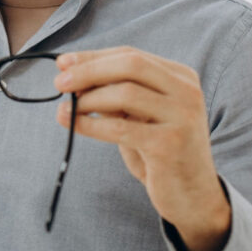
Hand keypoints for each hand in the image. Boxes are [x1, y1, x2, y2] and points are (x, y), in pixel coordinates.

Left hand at [53, 47, 230, 250]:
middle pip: (130, 65)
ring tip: (66, 108)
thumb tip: (68, 72)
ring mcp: (183, 117)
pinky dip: (90, 123)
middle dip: (89, 70)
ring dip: (88, 99)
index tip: (61, 63)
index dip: (93, 57)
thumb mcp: (137, 115)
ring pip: (125, 93)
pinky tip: (71, 123)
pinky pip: (120, 127)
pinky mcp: (170, 144)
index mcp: (181, 77)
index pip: (131, 55)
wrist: (192, 196)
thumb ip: (111, 92)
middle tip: (59, 83)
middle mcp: (187, 91)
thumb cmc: (158, 150)